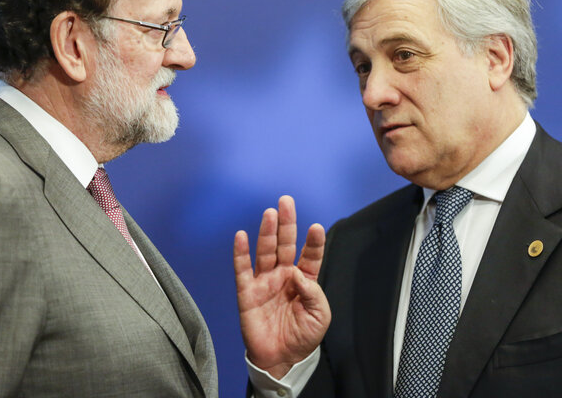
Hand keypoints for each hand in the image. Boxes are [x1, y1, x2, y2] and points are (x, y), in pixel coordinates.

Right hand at [234, 195, 330, 378]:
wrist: (281, 359)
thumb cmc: (303, 336)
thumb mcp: (320, 316)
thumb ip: (313, 292)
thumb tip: (297, 274)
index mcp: (304, 279)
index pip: (310, 255)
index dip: (313, 242)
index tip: (316, 228)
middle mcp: (284, 275)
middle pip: (285, 244)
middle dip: (286, 223)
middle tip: (286, 202)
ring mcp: (265, 282)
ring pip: (265, 252)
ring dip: (267, 233)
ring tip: (270, 214)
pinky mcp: (247, 292)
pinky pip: (242, 270)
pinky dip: (241, 253)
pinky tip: (242, 236)